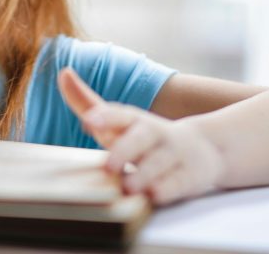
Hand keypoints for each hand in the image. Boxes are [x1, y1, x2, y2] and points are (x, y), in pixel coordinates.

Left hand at [57, 67, 223, 205]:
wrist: (205, 149)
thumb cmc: (145, 138)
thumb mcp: (118, 121)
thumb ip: (87, 102)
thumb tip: (63, 73)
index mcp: (134, 120)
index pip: (121, 114)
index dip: (106, 117)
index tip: (90, 121)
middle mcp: (155, 134)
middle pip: (141, 138)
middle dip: (125, 150)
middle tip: (109, 166)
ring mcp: (174, 154)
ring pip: (159, 163)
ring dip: (144, 174)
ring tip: (128, 187)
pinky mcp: (189, 177)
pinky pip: (178, 183)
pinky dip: (167, 189)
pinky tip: (154, 195)